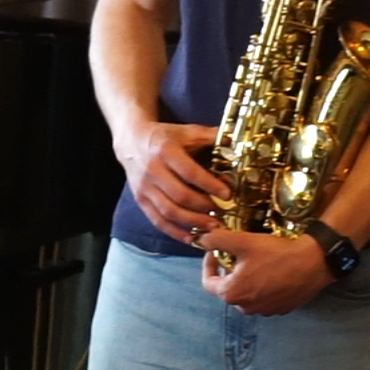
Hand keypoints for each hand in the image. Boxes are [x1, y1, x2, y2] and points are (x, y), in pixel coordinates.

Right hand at [113, 121, 228, 244]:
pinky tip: (191, 238)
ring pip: (169, 211)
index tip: (227, 194)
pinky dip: (175, 232)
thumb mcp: (187, 131)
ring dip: (192, 223)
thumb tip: (237, 140)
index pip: (190, 172)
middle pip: (180, 196)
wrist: (132, 141)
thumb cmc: (165, 138)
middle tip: (222, 214)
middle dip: (204, 208)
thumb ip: (211, 136)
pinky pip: (158, 220)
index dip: (209, 185)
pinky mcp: (140, 200)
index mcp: (166, 151)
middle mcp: (152, 170)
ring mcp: (144, 187)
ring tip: (212, 227)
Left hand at [197, 229, 334, 314]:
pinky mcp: (281, 309)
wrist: (314, 263)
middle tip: (235, 253)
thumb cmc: (276, 253)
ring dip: (244, 278)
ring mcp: (265, 311)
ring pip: (245, 294)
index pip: (208, 283)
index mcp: (233, 294)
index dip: (208, 265)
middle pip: (227, 289)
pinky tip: (270, 270)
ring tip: (253, 260)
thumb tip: (202, 239)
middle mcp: (246, 308)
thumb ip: (217, 240)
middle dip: (227, 271)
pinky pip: (263, 297)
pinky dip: (261, 285)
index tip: (214, 251)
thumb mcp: (242, 241)